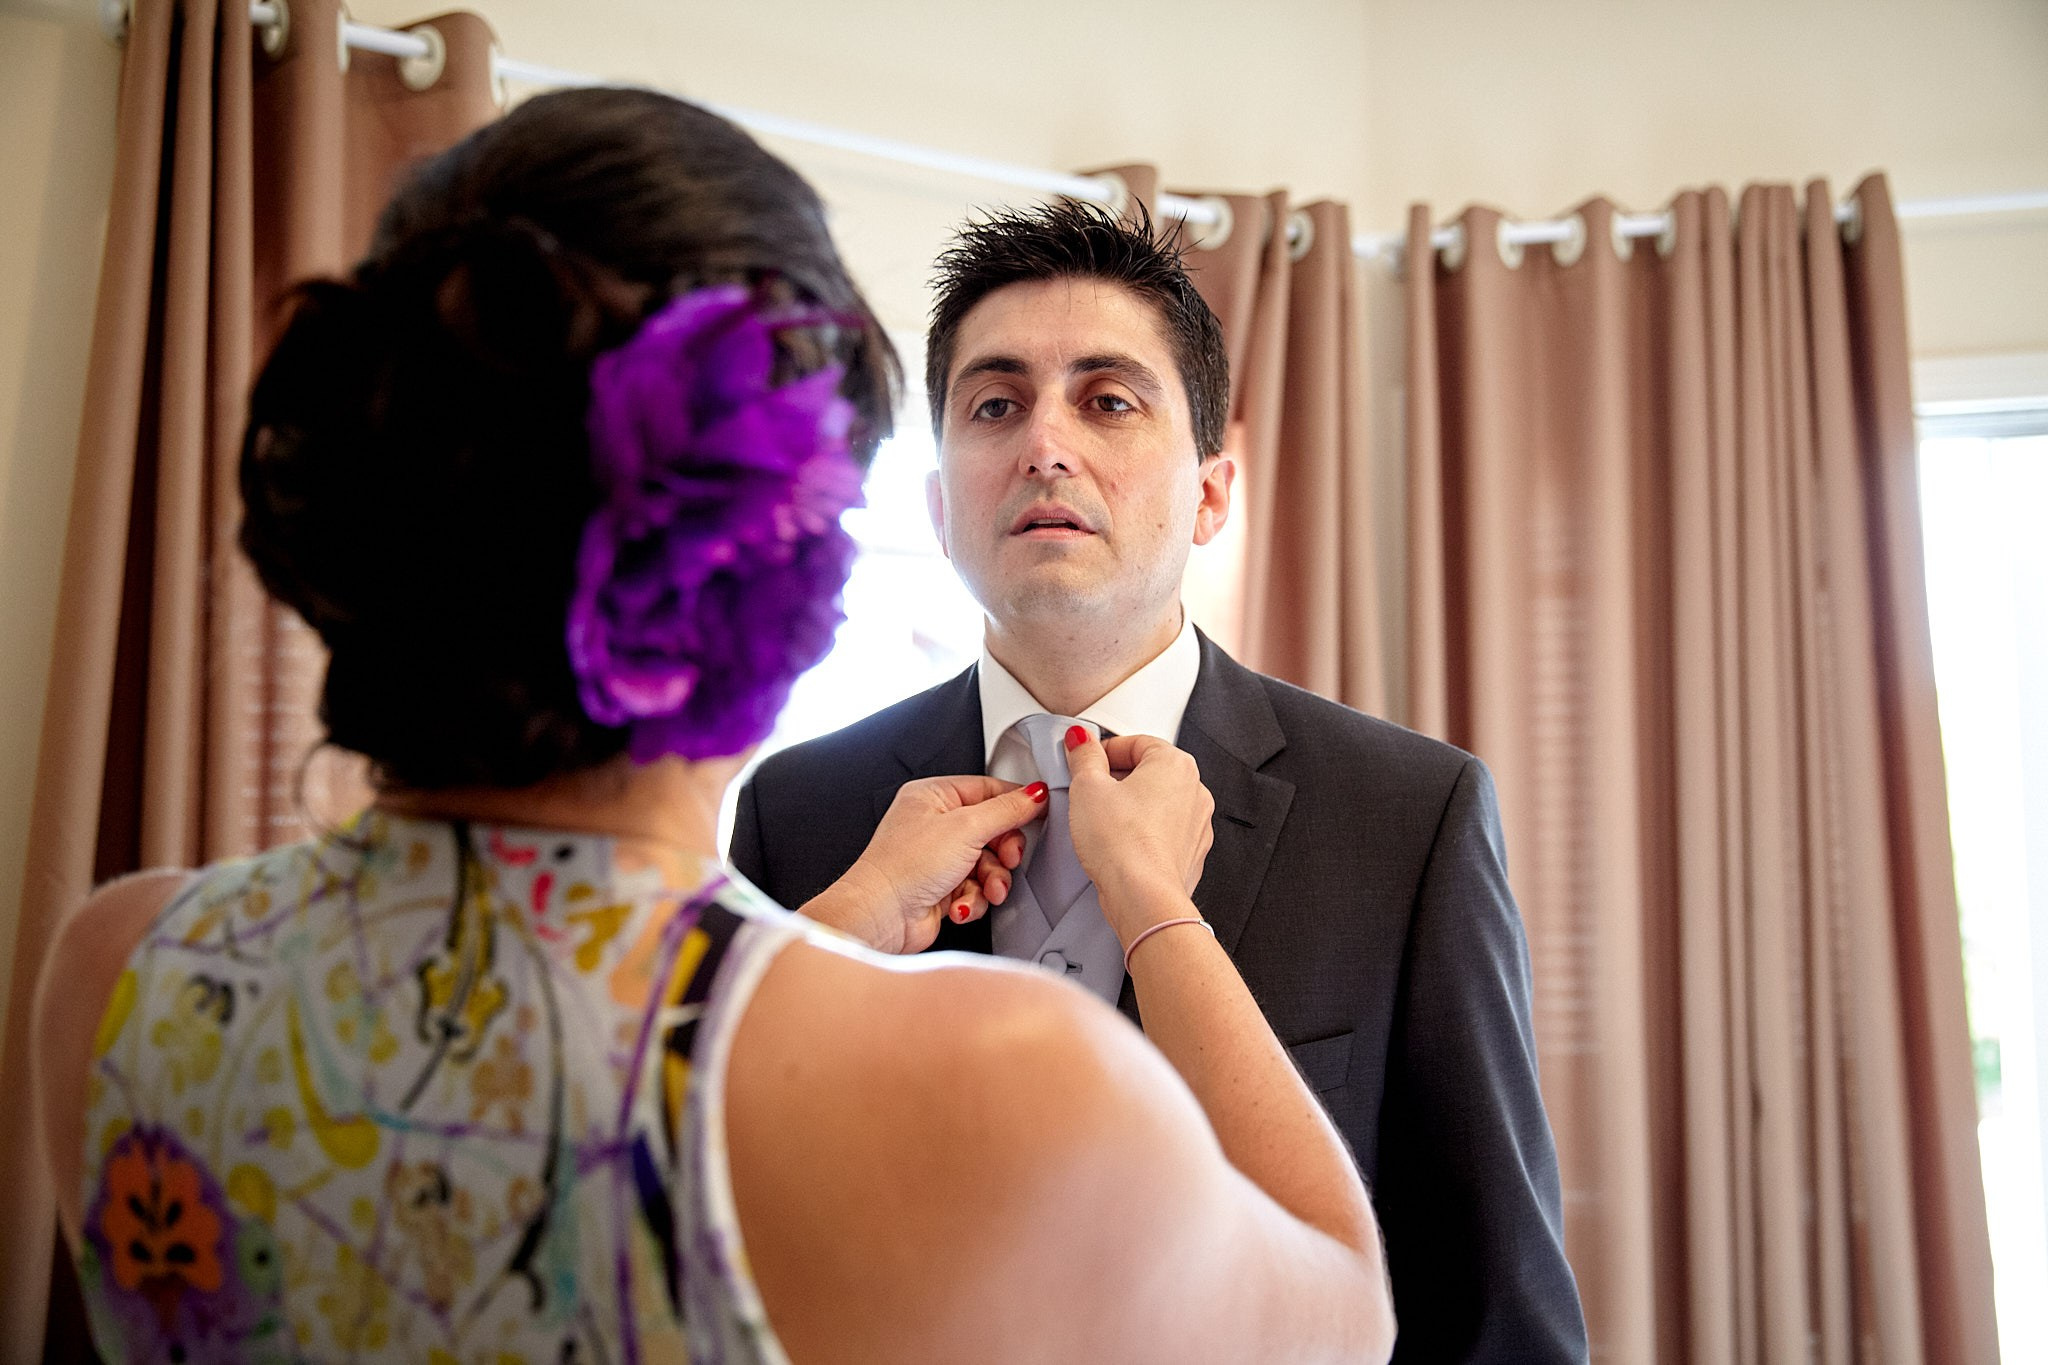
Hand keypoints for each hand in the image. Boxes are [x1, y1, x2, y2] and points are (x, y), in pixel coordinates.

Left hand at [799, 776, 1046, 954]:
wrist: (883, 916)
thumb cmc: (903, 867)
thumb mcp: (967, 828)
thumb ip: (1007, 810)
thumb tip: (1034, 795)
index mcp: (933, 796)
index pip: (987, 790)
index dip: (1014, 803)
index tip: (1037, 813)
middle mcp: (934, 824)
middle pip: (992, 831)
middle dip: (1003, 852)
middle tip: (1006, 858)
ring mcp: (938, 858)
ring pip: (988, 864)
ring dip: (992, 880)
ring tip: (986, 888)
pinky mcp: (942, 887)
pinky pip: (976, 888)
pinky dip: (974, 899)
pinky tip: (960, 903)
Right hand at [1062, 729, 1214, 944]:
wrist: (1143, 897)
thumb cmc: (1123, 845)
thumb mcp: (1087, 787)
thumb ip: (1084, 756)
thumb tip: (1082, 742)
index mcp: (1175, 764)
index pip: (1136, 742)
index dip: (1104, 750)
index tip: (1085, 760)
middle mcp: (1195, 791)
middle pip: (1149, 771)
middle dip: (1117, 778)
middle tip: (1089, 791)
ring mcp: (1197, 824)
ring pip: (1158, 803)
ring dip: (1131, 807)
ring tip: (1102, 821)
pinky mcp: (1190, 853)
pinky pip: (1163, 832)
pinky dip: (1143, 833)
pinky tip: (1120, 843)